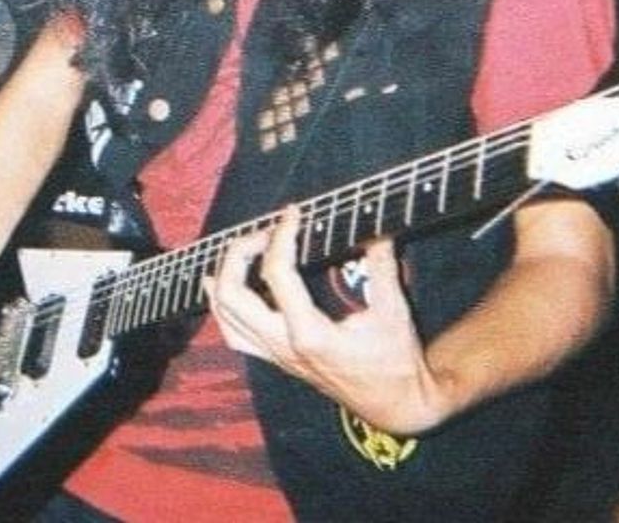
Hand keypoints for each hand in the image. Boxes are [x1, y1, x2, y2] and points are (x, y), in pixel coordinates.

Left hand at [203, 207, 450, 435]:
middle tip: (265, 232)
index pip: (276, 273)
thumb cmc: (396, 361)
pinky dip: (223, 306)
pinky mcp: (277, 360)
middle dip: (239, 254)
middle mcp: (284, 347)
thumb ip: (381, 265)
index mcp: (310, 334)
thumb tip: (374, 227)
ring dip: (226, 277)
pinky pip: (235, 334)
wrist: (394, 406)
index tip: (294, 213)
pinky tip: (222, 284)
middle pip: (232, 296)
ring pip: (225, 317)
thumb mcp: (393, 310)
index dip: (281, 235)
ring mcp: (276, 356)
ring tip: (244, 249)